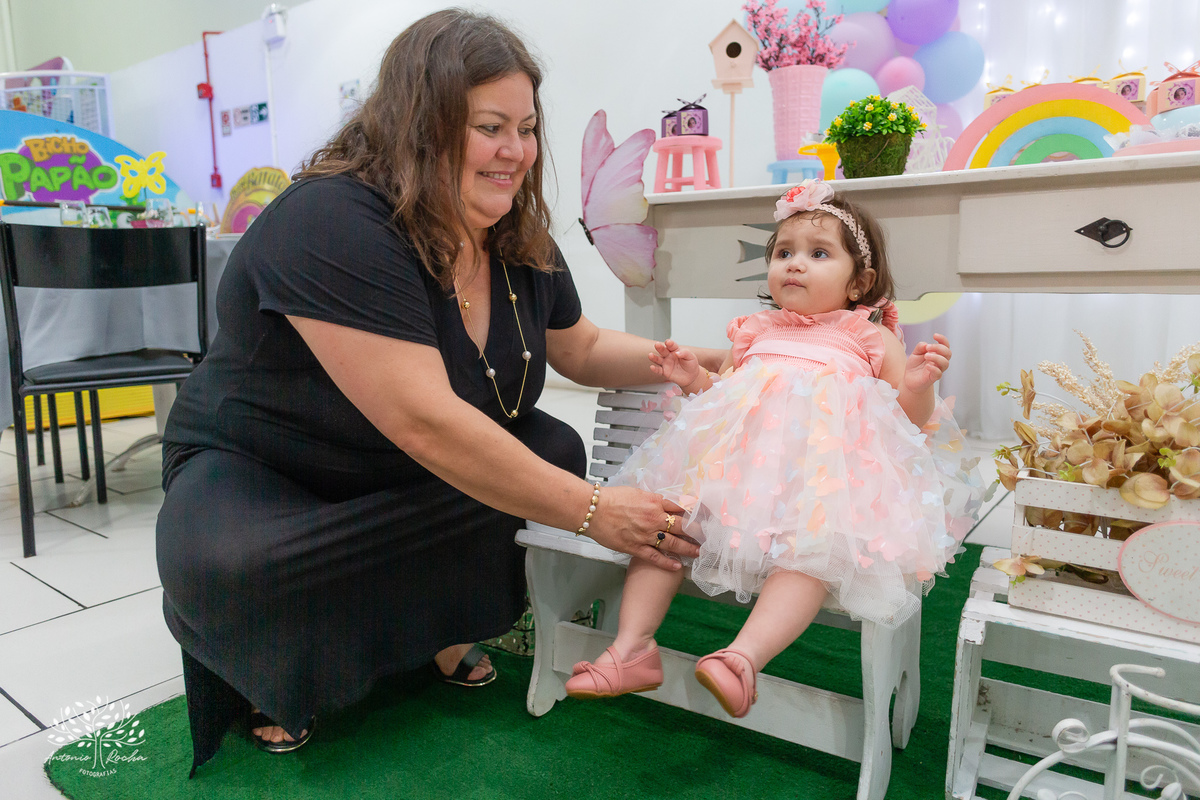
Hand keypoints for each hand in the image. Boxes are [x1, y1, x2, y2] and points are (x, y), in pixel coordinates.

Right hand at [585, 485, 699, 570]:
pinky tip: (677, 566)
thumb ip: (653, 499)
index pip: (682, 507)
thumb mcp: (636, 492)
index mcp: (655, 502)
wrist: (591, 510)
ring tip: (698, 552)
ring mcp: (645, 535)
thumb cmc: (611, 499)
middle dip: (698, 532)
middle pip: (683, 526)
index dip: (695, 512)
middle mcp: (654, 518)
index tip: (705, 516)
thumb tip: (665, 503)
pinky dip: (668, 563)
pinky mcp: (635, 548)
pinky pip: (655, 557)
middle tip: (708, 536)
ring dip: (688, 549)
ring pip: (673, 544)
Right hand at [649, 339, 700, 390]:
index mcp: (675, 350)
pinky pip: (659, 370)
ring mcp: (666, 364)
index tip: (668, 342)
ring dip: (654, 357)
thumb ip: (684, 353)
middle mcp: (669, 356)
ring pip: (658, 360)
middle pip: (663, 351)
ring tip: (650, 355)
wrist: (692, 376)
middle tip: (657, 344)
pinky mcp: (665, 372)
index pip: (672, 345)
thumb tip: (677, 353)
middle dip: (660, 347)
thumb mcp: (691, 357)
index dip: (670, 343)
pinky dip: (655, 369)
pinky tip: (652, 367)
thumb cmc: (691, 364)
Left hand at [903, 333, 950, 392]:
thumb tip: (926, 344)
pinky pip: (938, 373)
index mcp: (937, 353)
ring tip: (926, 356)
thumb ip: (920, 347)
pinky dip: (934, 368)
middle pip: (948, 353)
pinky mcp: (933, 378)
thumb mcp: (915, 353)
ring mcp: (937, 369)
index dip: (942, 339)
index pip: (945, 345)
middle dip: (939, 348)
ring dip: (936, 357)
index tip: (934, 335)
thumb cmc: (915, 366)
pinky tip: (927, 366)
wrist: (909, 379)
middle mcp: (939, 361)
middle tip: (927, 348)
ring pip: (945, 363)